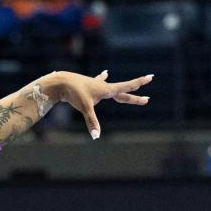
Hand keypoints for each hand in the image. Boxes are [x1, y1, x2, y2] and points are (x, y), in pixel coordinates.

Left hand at [40, 69, 154, 138]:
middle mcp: (103, 86)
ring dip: (121, 88)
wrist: (60, 82)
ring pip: (112, 87)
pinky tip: (104, 73)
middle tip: (147, 99)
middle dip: (134, 96)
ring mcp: (96, 85)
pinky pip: (99, 81)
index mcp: (106, 89)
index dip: (139, 83)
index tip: (150, 77)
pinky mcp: (88, 85)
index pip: (127, 87)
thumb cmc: (74, 92)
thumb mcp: (85, 107)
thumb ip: (92, 122)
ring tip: (132, 87)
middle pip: (123, 92)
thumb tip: (96, 136)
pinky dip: (102, 78)